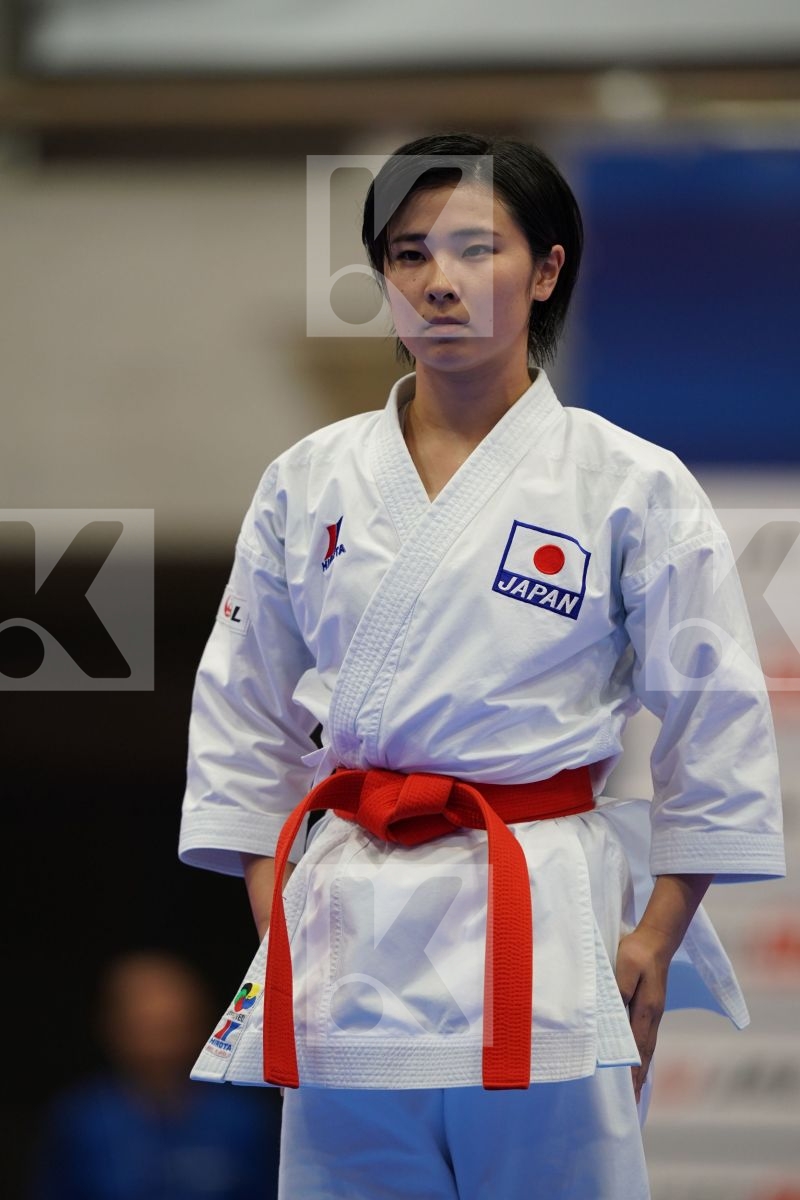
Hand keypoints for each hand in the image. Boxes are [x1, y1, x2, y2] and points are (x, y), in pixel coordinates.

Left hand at [615, 926, 670, 1103]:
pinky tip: (640, 1060)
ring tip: (637, 1090)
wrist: (656, 938)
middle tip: (635, 1103)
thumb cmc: (637, 952)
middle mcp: (652, 1016)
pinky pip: (646, 1037)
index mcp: (645, 1010)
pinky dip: (642, 1054)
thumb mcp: (625, 967)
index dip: (633, 1071)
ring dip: (642, 1069)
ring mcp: (653, 1012)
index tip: (629, 1093)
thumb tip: (615, 1015)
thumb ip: (620, 990)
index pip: (637, 1048)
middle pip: (644, 1053)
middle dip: (639, 1079)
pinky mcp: (651, 1006)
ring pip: (647, 1047)